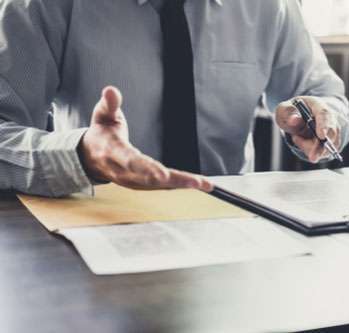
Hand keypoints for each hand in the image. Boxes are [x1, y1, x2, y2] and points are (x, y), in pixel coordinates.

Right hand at [78, 86, 212, 191]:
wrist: (90, 156)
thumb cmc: (102, 133)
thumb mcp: (102, 115)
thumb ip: (109, 104)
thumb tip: (111, 90)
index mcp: (114, 153)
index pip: (131, 162)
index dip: (147, 169)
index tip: (162, 175)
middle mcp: (123, 171)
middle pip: (151, 179)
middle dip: (175, 180)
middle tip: (196, 182)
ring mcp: (132, 181)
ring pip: (160, 185)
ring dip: (182, 184)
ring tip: (204, 184)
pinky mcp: (141, 184)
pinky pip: (162, 186)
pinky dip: (179, 185)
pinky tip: (197, 184)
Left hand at [275, 96, 340, 162]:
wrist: (300, 116)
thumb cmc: (292, 112)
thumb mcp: (284, 109)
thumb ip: (288, 113)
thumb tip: (294, 120)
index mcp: (318, 105)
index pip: (324, 114)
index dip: (324, 125)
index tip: (322, 136)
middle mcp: (329, 118)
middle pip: (330, 133)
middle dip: (321, 147)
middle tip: (313, 157)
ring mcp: (332, 131)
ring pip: (326, 146)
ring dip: (309, 148)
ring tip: (296, 137)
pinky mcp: (331, 143)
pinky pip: (323, 152)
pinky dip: (310, 151)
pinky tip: (302, 141)